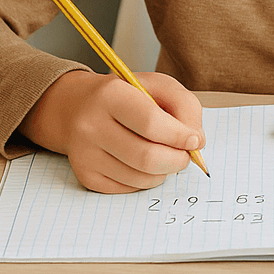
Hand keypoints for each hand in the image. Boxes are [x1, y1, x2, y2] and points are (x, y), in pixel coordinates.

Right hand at [19, 70, 204, 193]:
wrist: (77, 108)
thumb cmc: (126, 95)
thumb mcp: (156, 85)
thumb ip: (184, 105)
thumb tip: (196, 142)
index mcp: (110, 95)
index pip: (150, 123)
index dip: (179, 136)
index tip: (195, 140)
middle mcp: (91, 125)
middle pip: (146, 157)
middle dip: (177, 161)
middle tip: (185, 156)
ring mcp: (85, 154)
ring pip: (141, 178)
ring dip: (164, 172)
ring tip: (164, 156)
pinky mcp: (86, 176)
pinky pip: (129, 189)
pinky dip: (146, 180)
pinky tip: (142, 163)